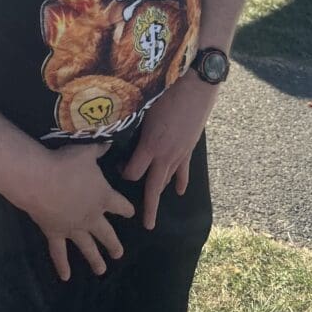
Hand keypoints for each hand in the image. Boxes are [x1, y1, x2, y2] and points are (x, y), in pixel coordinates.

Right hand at [21, 143, 133, 280]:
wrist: (41, 179)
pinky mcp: (55, 233)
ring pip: (87, 247)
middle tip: (119, 254)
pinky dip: (62, 265)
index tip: (131, 214)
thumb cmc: (67, 163)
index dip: (127, 209)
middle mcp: (91, 216)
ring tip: (102, 270)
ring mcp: (73, 228)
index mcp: (103, 197)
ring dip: (94, 260)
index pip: (120, 205)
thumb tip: (110, 142)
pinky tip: (65, 277)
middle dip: (113, 244)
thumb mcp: (88, 151)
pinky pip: (59, 253)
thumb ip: (100, 149)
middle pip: (106, 233)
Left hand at [122, 71, 217, 229]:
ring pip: (168, 179)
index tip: (116, 169)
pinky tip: (178, 191)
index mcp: (150, 145)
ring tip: (154, 204)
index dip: (123, 174)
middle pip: (154, 187)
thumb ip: (132, 122)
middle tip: (147, 225)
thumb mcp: (144, 108)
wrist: (196, 86)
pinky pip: (184, 170)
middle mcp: (164, 154)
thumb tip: (116, 125)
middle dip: (149, 208)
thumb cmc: (167, 92)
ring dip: (160, 191)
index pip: (133, 172)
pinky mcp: (189, 148)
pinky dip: (180, 181)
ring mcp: (179, 153)